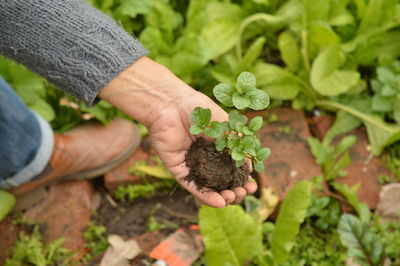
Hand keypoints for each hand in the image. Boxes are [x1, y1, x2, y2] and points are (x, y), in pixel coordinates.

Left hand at [100, 57, 256, 207]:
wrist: (172, 105)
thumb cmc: (199, 110)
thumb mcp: (226, 125)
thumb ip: (237, 145)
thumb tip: (250, 166)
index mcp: (218, 149)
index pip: (233, 170)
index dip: (243, 180)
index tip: (253, 185)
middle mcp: (206, 159)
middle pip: (222, 182)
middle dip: (235, 191)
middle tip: (243, 192)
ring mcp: (193, 165)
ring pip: (209, 188)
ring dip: (222, 197)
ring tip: (232, 197)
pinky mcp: (178, 170)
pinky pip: (193, 187)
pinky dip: (206, 196)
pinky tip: (219, 202)